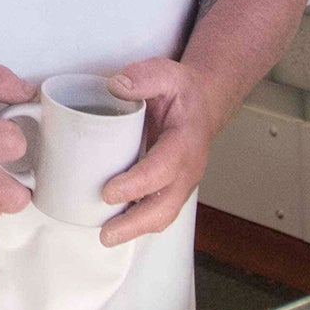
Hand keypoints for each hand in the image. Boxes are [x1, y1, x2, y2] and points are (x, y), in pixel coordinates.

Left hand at [100, 58, 218, 246]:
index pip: (163, 168)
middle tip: (106, 233)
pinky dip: (138, 220)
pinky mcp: (171, 185)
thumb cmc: (182, 90)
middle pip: (165, 205)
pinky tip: (113, 222)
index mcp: (186, 142)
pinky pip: (157, 208)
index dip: (137, 184)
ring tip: (106, 236)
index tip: (109, 192)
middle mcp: (187, 168)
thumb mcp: (164, 73)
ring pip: (162, 213)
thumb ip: (142, 77)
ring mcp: (181, 181)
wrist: (203, 100)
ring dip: (136, 228)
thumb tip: (116, 86)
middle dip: (136, 223)